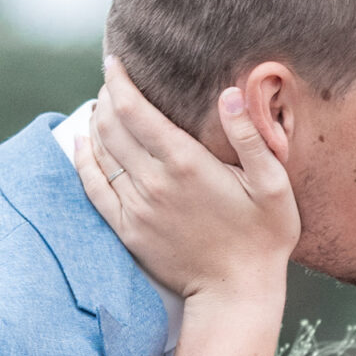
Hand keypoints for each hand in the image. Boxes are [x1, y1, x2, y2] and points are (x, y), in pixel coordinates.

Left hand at [73, 56, 301, 302]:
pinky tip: (82, 144)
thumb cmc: (263, 237)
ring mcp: (135, 208)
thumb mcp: (273, 184)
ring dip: (95, 124)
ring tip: (100, 107)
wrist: (236, 294)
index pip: (134, 109)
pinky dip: (83, 161)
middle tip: (112, 82)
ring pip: (100, 153)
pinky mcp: (127, 230)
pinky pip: (93, 188)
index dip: (118, 80)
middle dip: (106, 97)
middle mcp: (153, 182)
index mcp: (185, 163)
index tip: (113, 61)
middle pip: (110, 126)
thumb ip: (250, 137)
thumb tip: (229, 94)